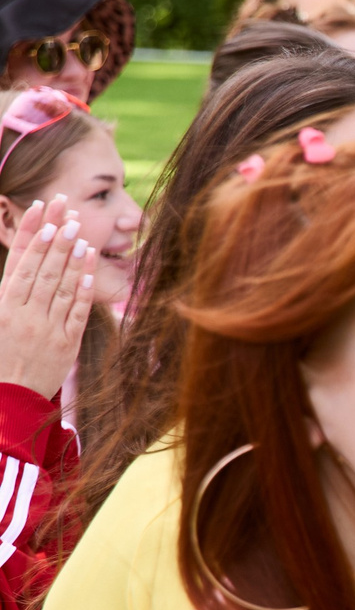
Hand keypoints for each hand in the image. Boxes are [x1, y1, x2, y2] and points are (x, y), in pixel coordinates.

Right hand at [0, 198, 95, 399]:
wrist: (10, 399)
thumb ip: (9, 293)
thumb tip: (19, 265)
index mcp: (1, 307)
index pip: (18, 262)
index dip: (29, 235)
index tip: (39, 211)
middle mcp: (23, 314)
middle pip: (42, 268)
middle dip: (54, 237)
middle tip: (66, 210)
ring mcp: (46, 329)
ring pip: (60, 286)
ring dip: (71, 257)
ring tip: (79, 232)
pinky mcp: (66, 344)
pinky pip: (76, 312)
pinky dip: (83, 289)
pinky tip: (90, 269)